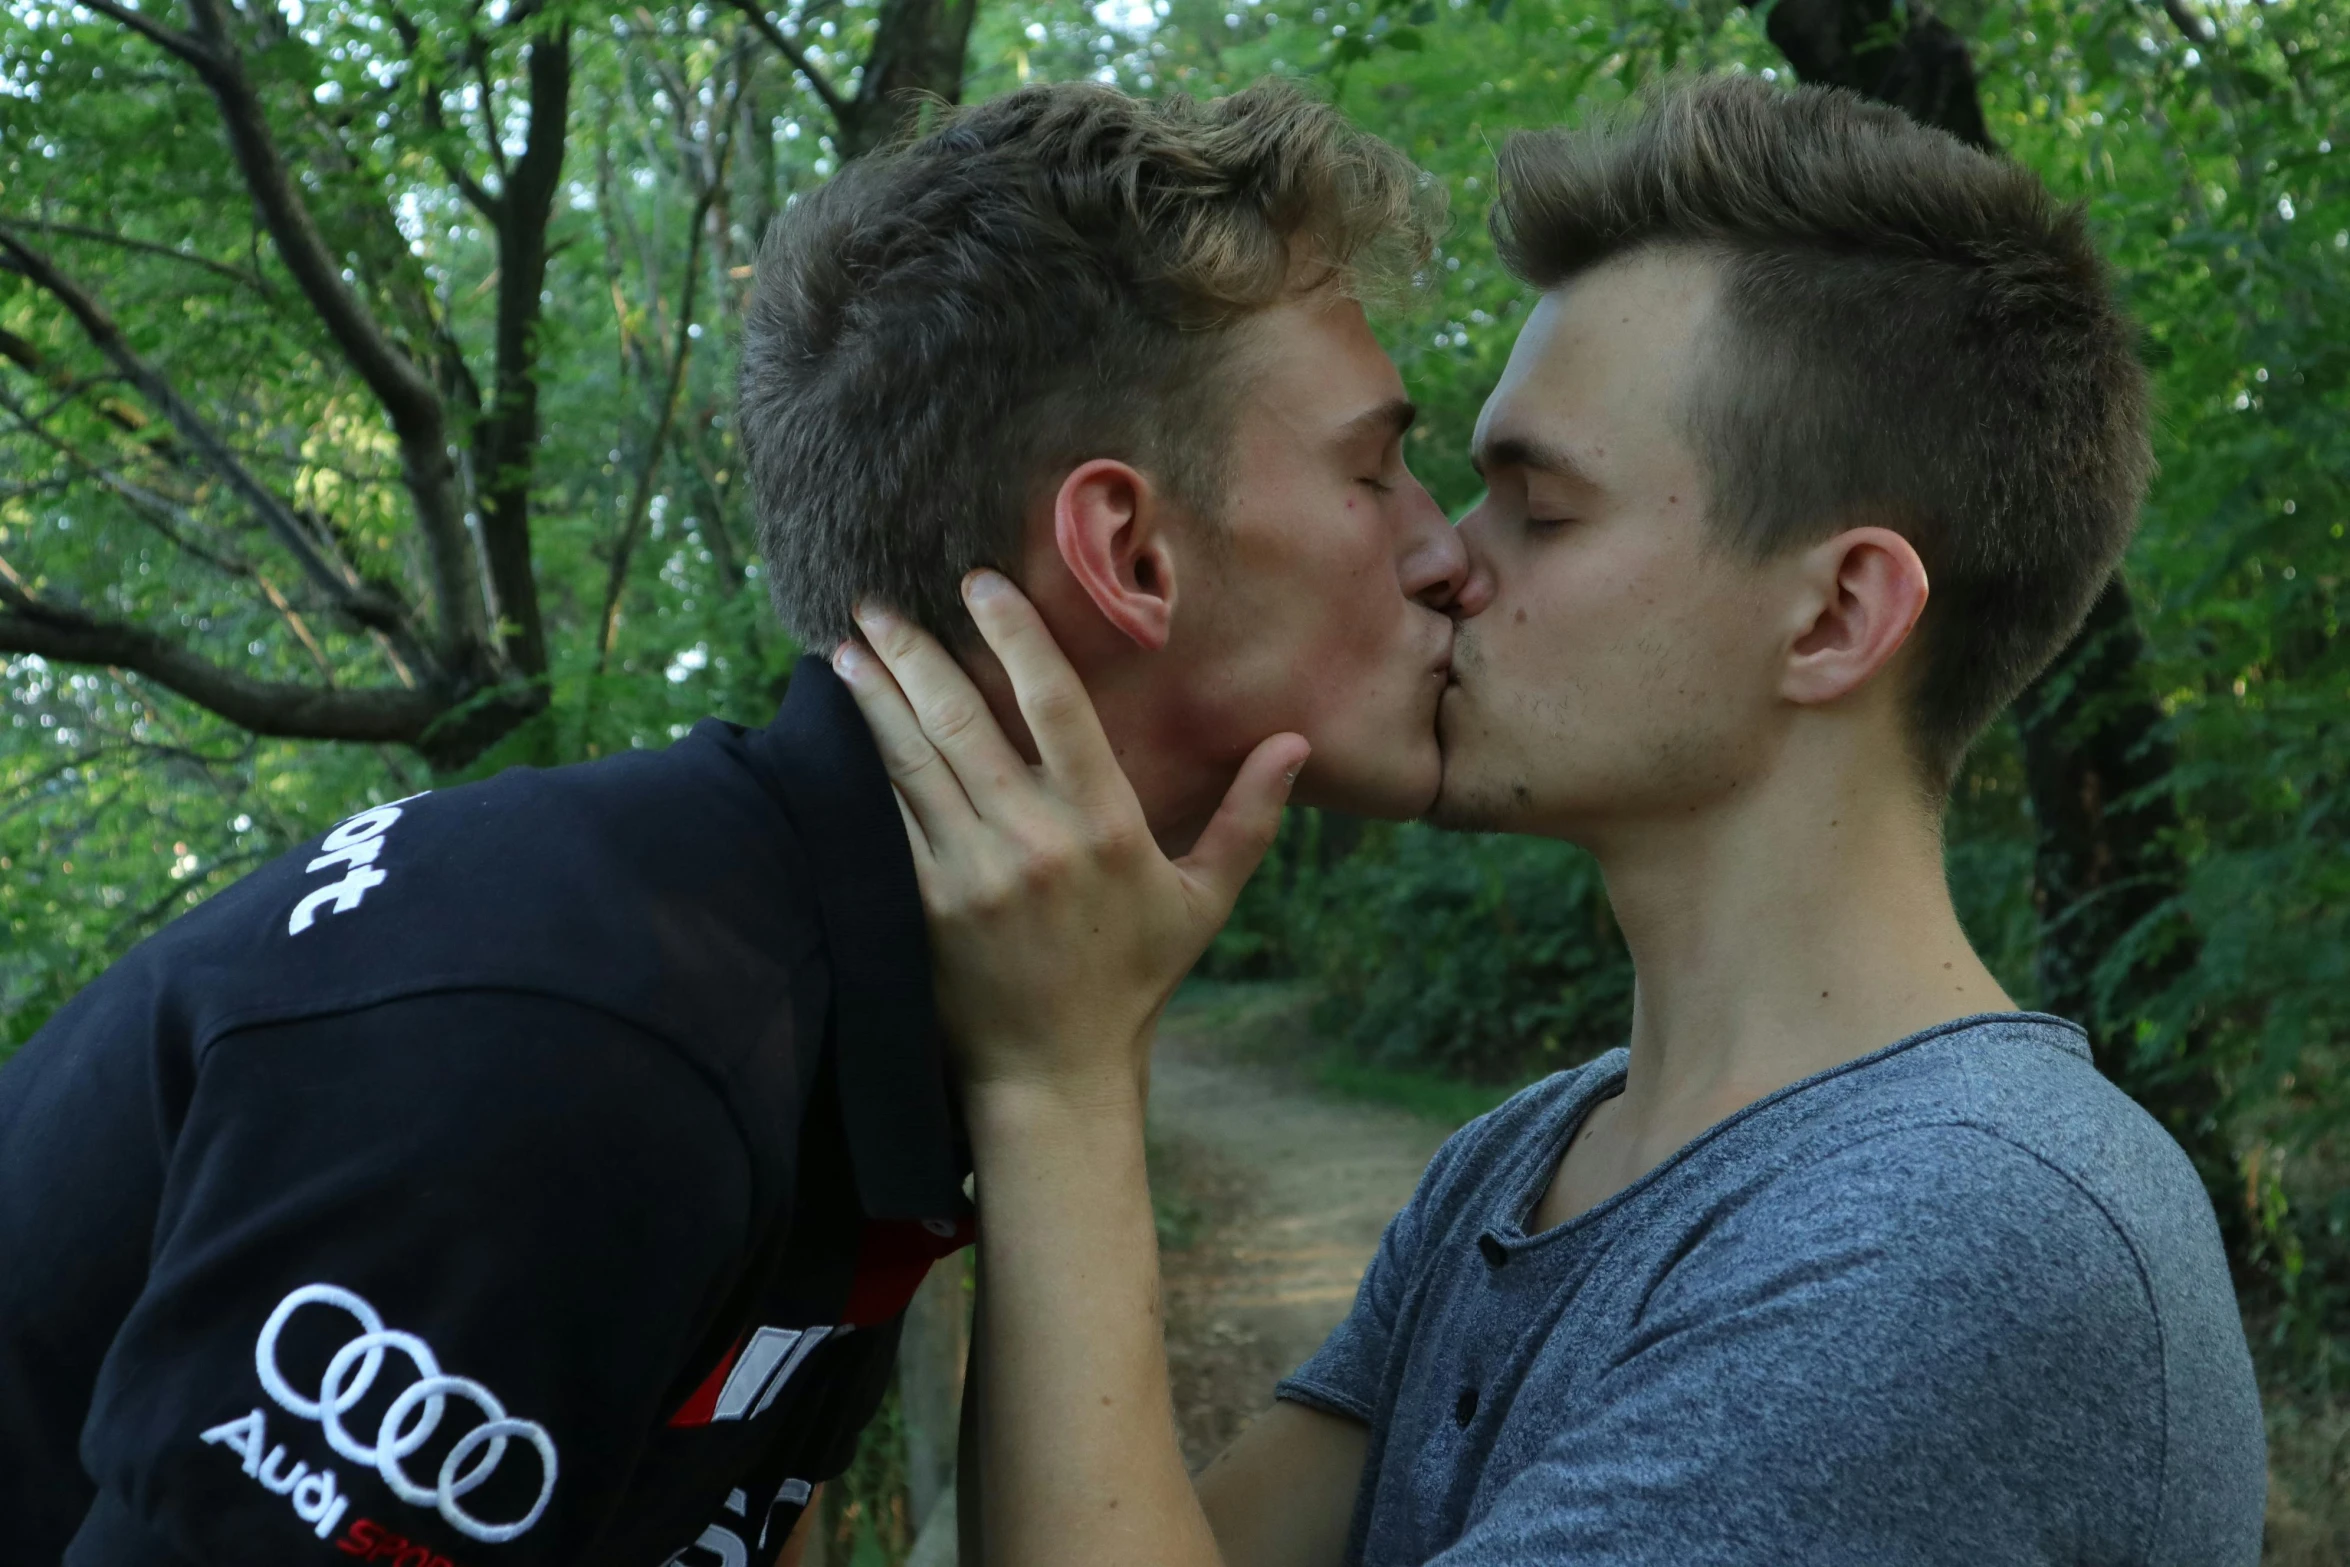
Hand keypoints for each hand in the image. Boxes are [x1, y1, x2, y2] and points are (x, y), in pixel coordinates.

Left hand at [833, 570, 1308, 1105]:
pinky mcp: (922, 907)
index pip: (1054, 704)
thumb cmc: (1134, 980)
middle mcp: (1033, 840)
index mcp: (1105, 824)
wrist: (1056, 1073)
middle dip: (914, 653)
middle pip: (961, 720)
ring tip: (845, 650)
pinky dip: (857, 770)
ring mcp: (971, 873)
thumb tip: (1295, 743)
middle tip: (877, 603)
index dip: (1014, 635)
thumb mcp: (1204, 900)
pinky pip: (884, 820)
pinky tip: (832, 733)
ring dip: (873, 700)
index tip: (978, 584)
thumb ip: (1247, 817)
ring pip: (910, 763)